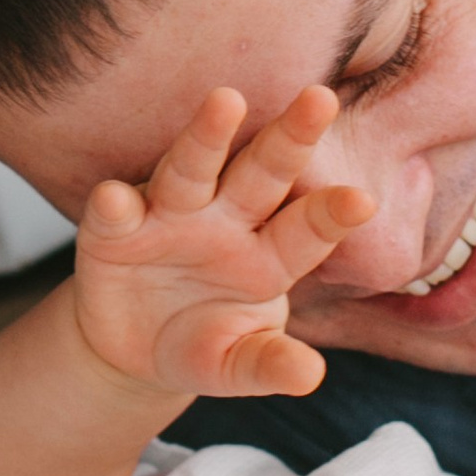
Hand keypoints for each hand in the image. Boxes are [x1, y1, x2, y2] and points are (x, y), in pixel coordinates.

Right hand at [73, 86, 372, 403]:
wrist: (132, 350)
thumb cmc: (202, 345)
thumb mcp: (236, 365)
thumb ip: (268, 365)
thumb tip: (310, 376)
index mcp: (268, 255)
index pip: (306, 230)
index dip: (331, 215)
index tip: (362, 202)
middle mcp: (224, 220)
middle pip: (262, 173)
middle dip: (289, 138)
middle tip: (320, 99)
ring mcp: (169, 217)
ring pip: (192, 170)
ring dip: (207, 137)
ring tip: (227, 102)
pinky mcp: (113, 231)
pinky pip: (116, 213)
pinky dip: (115, 205)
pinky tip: (116, 197)